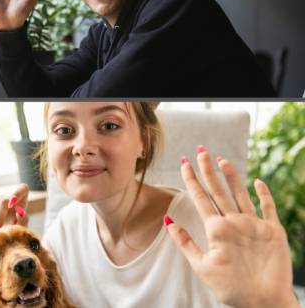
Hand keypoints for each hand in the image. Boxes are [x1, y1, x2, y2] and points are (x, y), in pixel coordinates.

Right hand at [0, 183, 29, 232]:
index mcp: (23, 201)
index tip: (12, 203)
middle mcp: (10, 197)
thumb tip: (19, 211)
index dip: (17, 193)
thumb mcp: (22, 228)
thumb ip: (24, 220)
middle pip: (5, 200)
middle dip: (0, 215)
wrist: (4, 236)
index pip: (23, 188)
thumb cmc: (16, 231)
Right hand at [167, 145, 299, 307]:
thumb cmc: (232, 288)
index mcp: (216, 229)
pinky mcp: (274, 231)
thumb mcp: (202, 267)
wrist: (267, 302)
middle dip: (208, 168)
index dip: (191, 179)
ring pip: (241, 194)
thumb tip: (168, 221)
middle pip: (218, 190)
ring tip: (223, 160)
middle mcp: (235, 222)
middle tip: (201, 150)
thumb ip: (185, 242)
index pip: (200, 198)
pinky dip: (264, 193)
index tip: (185, 162)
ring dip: (231, 176)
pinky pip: (269, 207)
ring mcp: (256, 225)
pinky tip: (258, 181)